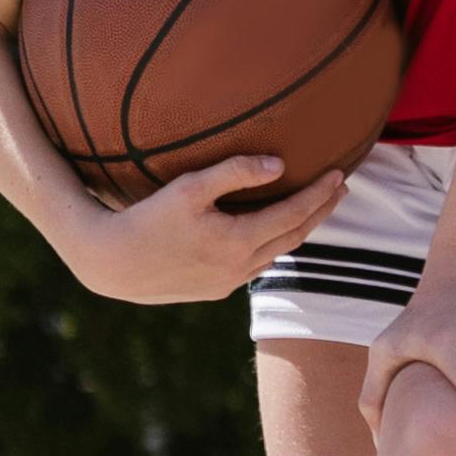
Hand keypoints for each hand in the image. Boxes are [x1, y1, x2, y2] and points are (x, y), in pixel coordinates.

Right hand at [67, 154, 343, 306]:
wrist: (113, 265)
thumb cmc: (147, 219)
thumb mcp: (189, 187)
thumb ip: (235, 172)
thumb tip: (278, 165)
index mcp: (238, 241)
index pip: (294, 214)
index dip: (319, 194)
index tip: (340, 174)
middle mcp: (240, 267)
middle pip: (294, 236)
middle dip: (321, 211)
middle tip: (341, 188)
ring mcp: (229, 282)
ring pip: (278, 253)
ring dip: (300, 229)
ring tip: (315, 207)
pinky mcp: (216, 290)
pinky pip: (257, 264)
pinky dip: (275, 244)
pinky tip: (274, 232)